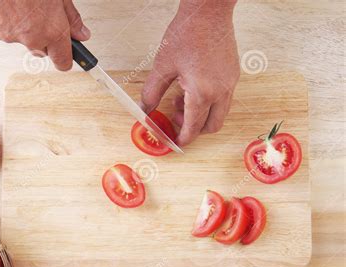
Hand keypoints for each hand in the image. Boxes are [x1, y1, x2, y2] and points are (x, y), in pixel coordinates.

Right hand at [0, 0, 90, 70]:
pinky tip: (6, 4)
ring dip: (22, 26)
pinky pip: (3, 30)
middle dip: (43, 38)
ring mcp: (10, 36)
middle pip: (41, 50)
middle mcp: (32, 38)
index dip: (65, 58)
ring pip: (21, 38)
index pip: (63, 62)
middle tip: (40, 15)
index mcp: (52, 30)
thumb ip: (71, 17)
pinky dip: (5, 20)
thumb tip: (82, 34)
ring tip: (20, 3)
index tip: (68, 55)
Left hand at [141, 0, 239, 145]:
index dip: (183, 138)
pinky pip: (223, 98)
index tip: (175, 142)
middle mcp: (221, 91)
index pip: (193, 127)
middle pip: (212, 126)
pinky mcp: (233, 74)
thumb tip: (145, 109)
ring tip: (181, 99)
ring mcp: (230, 83)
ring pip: (219, 113)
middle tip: (176, 119)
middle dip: (194, 130)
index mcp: (203, 93)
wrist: (208, 11)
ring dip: (201, 115)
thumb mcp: (162, 66)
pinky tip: (193, 87)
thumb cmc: (187, 34)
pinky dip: (209, 102)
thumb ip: (152, 92)